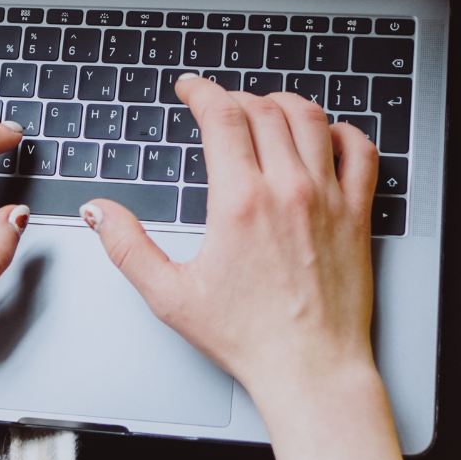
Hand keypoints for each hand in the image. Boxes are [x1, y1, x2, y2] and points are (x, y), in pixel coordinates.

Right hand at [81, 75, 378, 403]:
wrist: (311, 370)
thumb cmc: (248, 339)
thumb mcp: (170, 296)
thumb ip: (127, 247)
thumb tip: (98, 212)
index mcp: (239, 202)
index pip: (221, 115)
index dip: (201, 91)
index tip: (190, 89)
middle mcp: (287, 190)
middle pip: (263, 109)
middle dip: (235, 97)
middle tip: (219, 106)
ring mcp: (328, 199)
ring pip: (311, 119)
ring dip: (283, 103)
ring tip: (265, 109)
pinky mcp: (357, 215)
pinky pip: (362, 152)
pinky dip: (344, 132)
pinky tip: (327, 137)